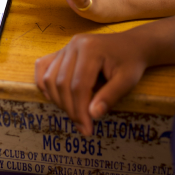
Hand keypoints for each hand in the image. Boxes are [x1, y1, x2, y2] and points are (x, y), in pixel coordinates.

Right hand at [35, 31, 149, 135]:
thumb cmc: (131, 63)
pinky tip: (56, 98)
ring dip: (58, 101)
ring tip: (74, 114)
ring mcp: (65, 47)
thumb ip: (110, 97)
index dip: (80, 110)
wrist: (131, 45)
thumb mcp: (128, 81)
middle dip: (70, 109)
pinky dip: (45, 85)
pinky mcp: (61, 51)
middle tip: (82, 126)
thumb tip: (93, 115)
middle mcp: (74, 45)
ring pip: (49, 78)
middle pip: (61, 83)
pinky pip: (43, 67)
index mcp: (90, 49)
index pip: (78, 86)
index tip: (87, 129)